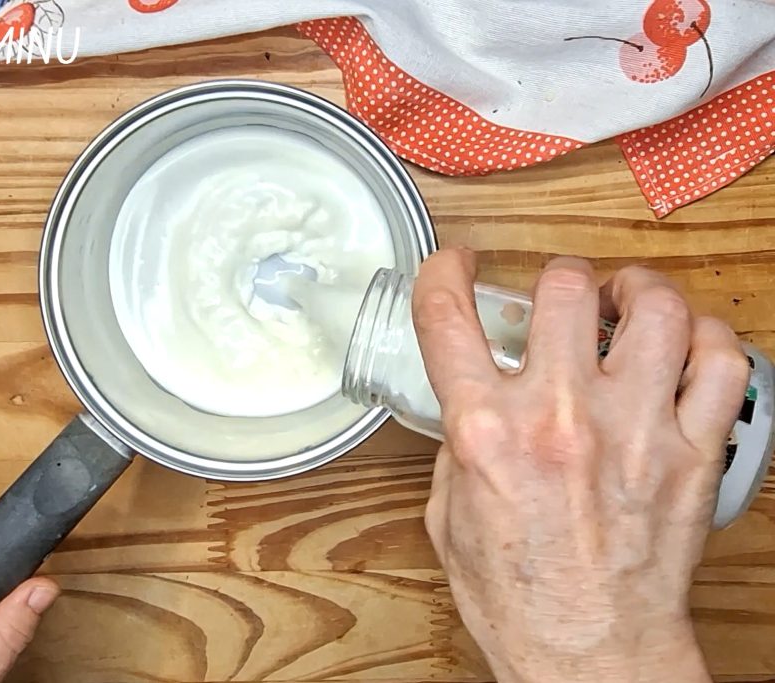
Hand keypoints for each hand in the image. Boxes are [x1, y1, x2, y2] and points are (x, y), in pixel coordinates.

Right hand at [415, 249, 746, 682]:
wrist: (591, 657)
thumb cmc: (521, 600)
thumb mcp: (449, 519)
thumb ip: (459, 447)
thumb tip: (475, 404)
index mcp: (487, 433)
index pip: (448, 317)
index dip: (443, 269)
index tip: (454, 264)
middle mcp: (559, 419)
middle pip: (565, 287)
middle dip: (560, 277)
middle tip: (563, 294)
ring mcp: (634, 431)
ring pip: (655, 309)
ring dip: (637, 291)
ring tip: (628, 301)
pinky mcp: (691, 455)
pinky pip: (720, 363)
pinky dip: (705, 338)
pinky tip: (684, 344)